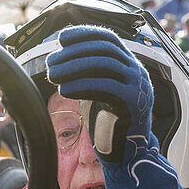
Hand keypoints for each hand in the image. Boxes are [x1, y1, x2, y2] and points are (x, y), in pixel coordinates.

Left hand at [46, 25, 153, 161]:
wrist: (130, 154)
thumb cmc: (110, 124)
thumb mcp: (99, 92)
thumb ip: (88, 74)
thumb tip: (62, 57)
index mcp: (129, 65)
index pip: (108, 38)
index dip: (84, 34)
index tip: (61, 38)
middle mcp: (136, 71)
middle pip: (104, 49)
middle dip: (73, 52)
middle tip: (51, 62)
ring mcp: (137, 85)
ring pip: (104, 64)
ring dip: (73, 66)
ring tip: (53, 74)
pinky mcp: (133, 102)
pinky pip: (105, 86)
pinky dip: (81, 85)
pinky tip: (64, 90)